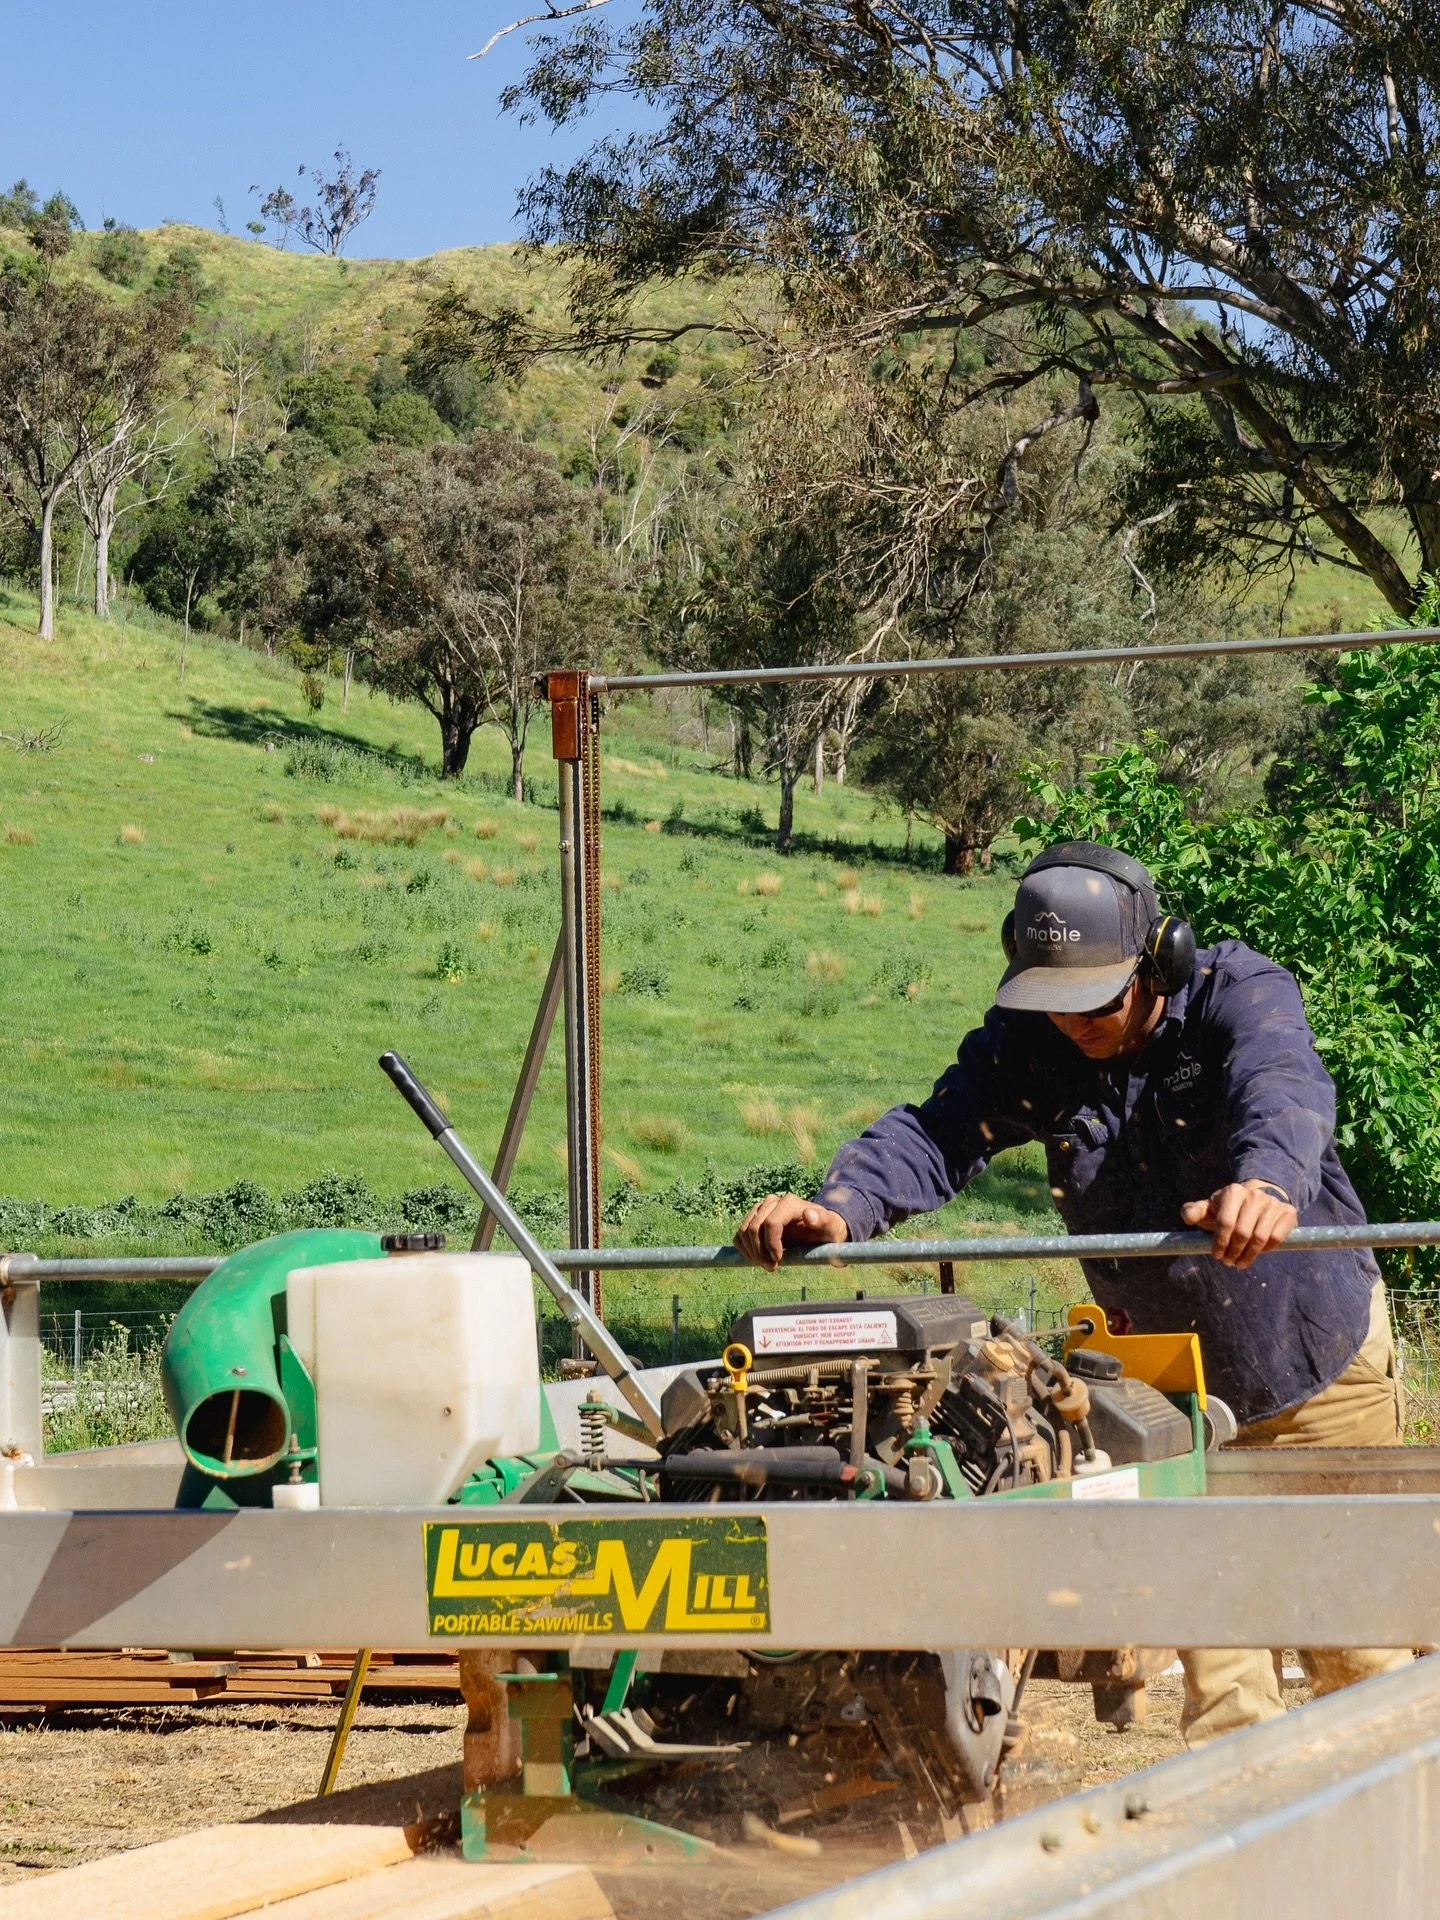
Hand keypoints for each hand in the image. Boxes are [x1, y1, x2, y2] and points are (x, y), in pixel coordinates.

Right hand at [735, 1193, 848, 1270]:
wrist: (819, 1229)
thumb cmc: (826, 1230)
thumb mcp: (830, 1227)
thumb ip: (823, 1220)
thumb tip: (808, 1215)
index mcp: (790, 1203)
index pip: (770, 1223)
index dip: (771, 1245)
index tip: (778, 1260)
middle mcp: (772, 1202)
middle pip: (754, 1228)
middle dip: (760, 1252)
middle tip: (771, 1267)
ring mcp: (761, 1208)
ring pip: (744, 1231)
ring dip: (751, 1252)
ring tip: (766, 1264)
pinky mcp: (754, 1218)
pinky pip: (739, 1234)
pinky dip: (744, 1249)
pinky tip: (756, 1259)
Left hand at [1181, 1180, 1298, 1268]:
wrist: (1258, 1198)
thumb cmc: (1227, 1208)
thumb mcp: (1209, 1208)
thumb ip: (1194, 1211)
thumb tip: (1187, 1216)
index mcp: (1233, 1192)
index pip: (1225, 1222)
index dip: (1220, 1243)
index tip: (1217, 1255)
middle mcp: (1255, 1195)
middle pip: (1242, 1233)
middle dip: (1233, 1252)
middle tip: (1228, 1262)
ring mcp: (1273, 1203)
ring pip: (1260, 1237)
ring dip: (1248, 1256)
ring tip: (1240, 1262)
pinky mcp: (1288, 1212)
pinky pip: (1276, 1238)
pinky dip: (1266, 1250)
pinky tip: (1257, 1253)